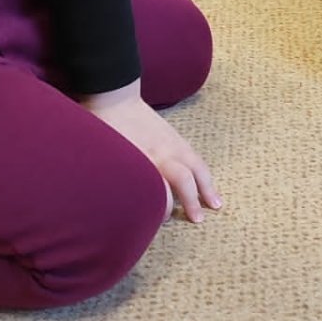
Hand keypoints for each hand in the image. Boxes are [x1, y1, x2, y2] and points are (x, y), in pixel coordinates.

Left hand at [81, 81, 221, 222]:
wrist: (114, 99)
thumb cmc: (104, 132)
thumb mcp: (107, 159)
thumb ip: (119, 180)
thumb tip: (118, 205)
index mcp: (141, 160)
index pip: (159, 192)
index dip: (161, 209)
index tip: (159, 221)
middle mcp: (160, 153)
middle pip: (184, 180)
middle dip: (192, 201)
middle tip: (197, 220)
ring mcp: (171, 144)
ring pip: (196, 167)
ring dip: (207, 186)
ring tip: (216, 204)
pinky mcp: (176, 137)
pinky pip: (195, 157)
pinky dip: (204, 173)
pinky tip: (208, 184)